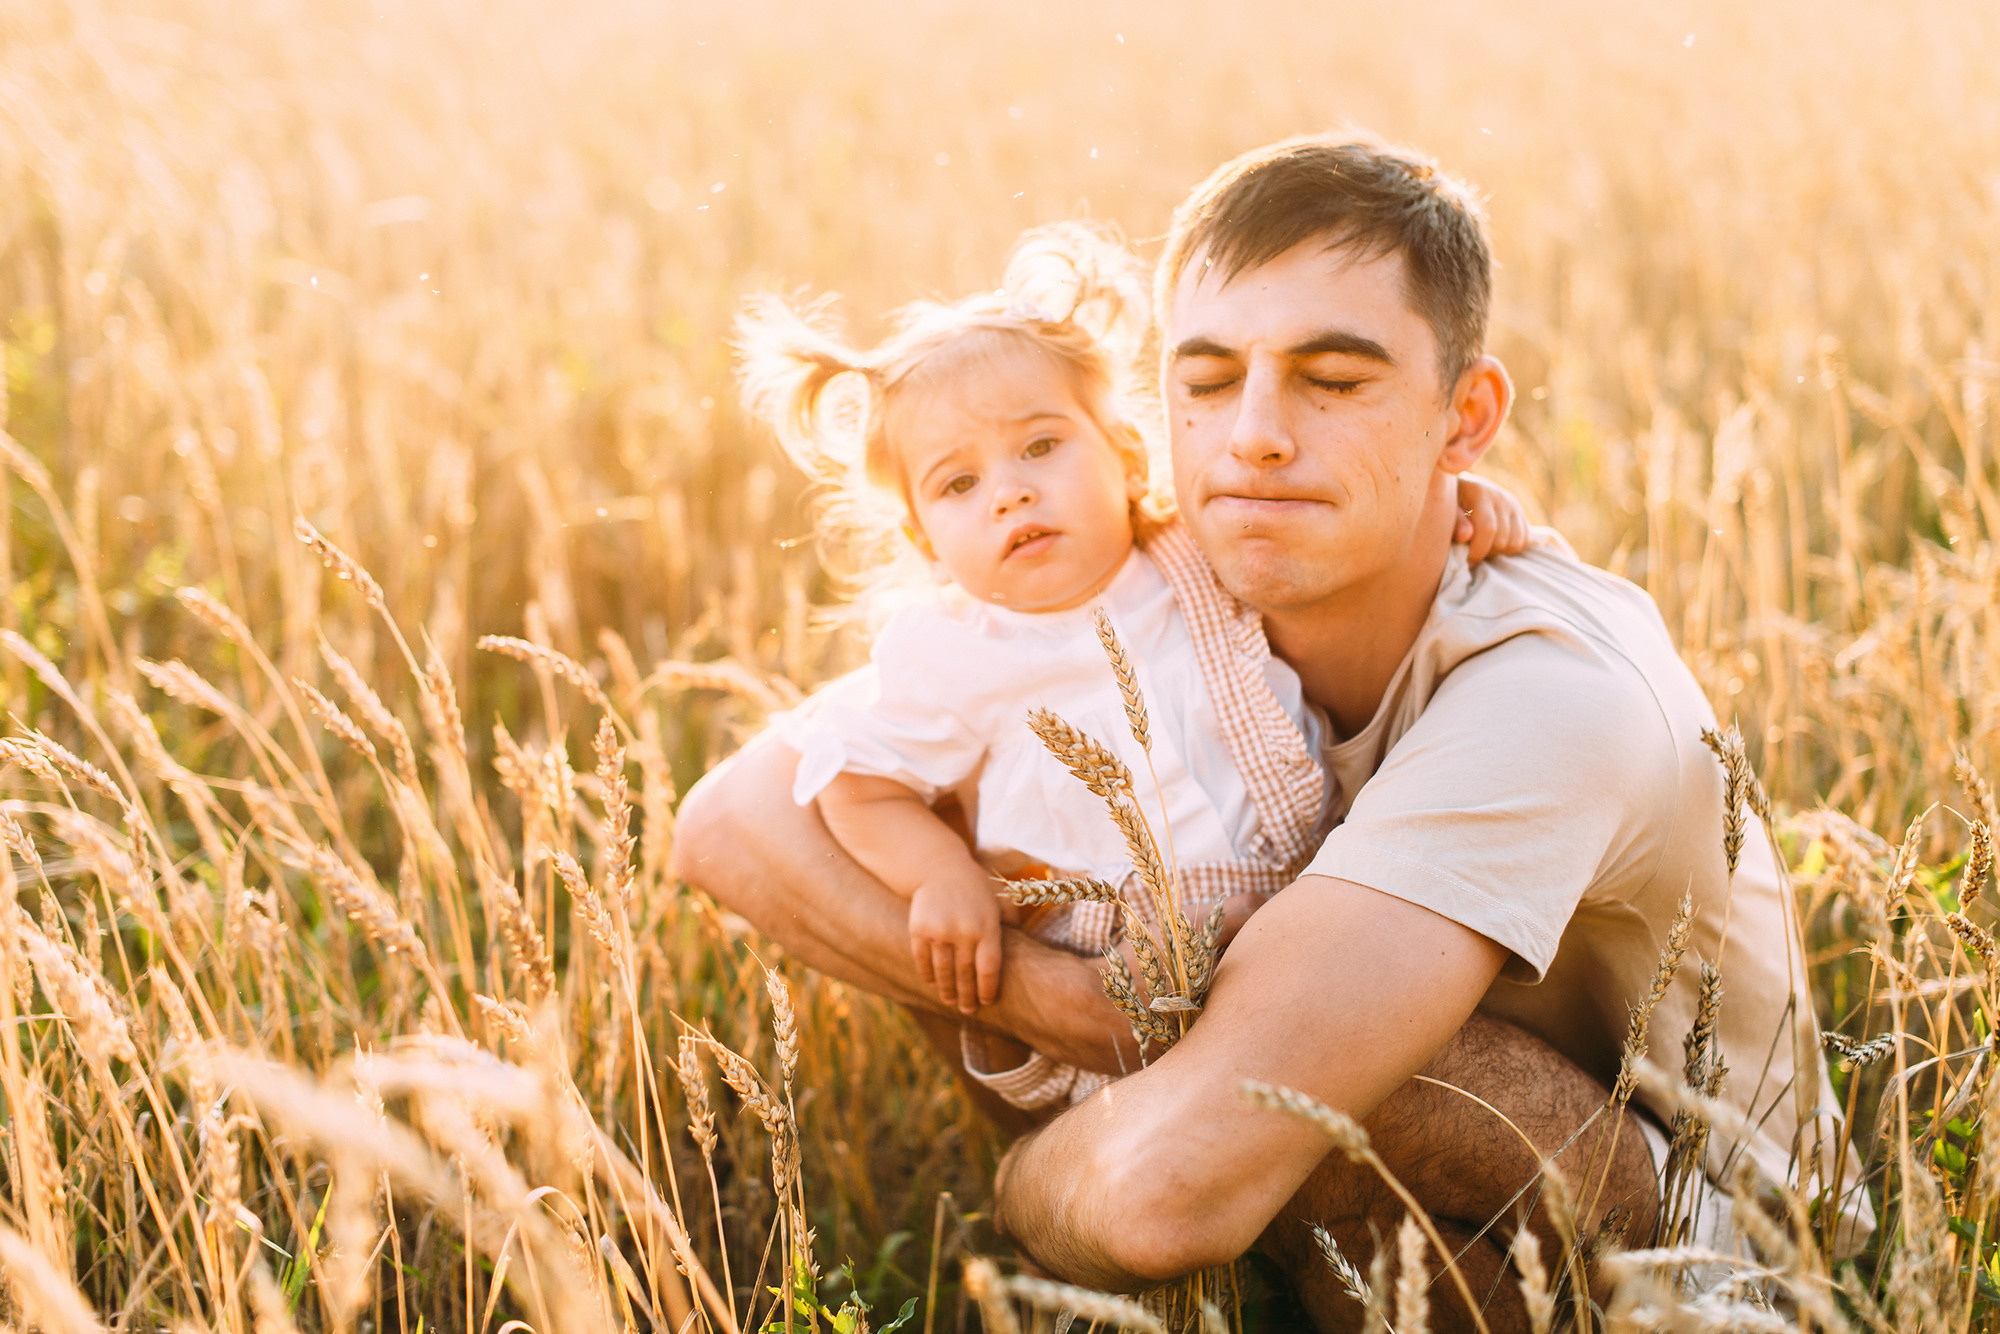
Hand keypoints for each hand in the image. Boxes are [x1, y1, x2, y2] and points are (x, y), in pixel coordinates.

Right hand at [909, 878, 1003, 1013]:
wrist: (940, 867)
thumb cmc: (977, 888)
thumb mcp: (1001, 900)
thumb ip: (1014, 922)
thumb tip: (1029, 947)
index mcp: (987, 927)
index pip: (989, 969)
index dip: (987, 989)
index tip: (986, 1002)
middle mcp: (963, 931)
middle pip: (966, 974)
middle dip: (966, 996)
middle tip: (967, 1010)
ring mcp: (939, 931)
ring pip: (943, 971)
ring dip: (947, 990)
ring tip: (950, 1000)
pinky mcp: (919, 929)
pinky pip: (923, 960)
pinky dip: (928, 975)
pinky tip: (933, 983)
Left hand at [1454, 473, 1532, 562]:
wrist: (1458, 488)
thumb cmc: (1446, 503)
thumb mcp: (1444, 509)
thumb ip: (1454, 521)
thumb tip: (1465, 536)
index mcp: (1479, 493)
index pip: (1487, 528)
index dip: (1477, 551)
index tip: (1466, 561)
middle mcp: (1500, 497)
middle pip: (1502, 539)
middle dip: (1486, 553)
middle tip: (1471, 556)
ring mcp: (1512, 505)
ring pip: (1516, 541)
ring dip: (1499, 552)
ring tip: (1482, 549)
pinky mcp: (1519, 513)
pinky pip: (1524, 539)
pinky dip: (1510, 549)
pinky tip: (1493, 546)